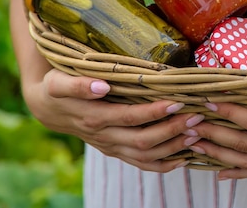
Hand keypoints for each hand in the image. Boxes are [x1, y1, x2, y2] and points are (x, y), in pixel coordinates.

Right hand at [25, 69, 203, 171]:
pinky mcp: (116, 151)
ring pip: (146, 156)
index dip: (154, 112)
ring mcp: (112, 147)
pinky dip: (164, 164)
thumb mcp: (59, 81)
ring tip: (197, 135)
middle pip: (143, 141)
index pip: (130, 118)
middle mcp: (105, 137)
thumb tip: (101, 86)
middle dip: (172, 130)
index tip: (177, 102)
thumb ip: (78, 84)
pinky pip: (142, 164)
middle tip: (196, 117)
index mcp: (94, 118)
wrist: (49, 108)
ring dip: (173, 148)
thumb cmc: (58, 87)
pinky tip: (184, 157)